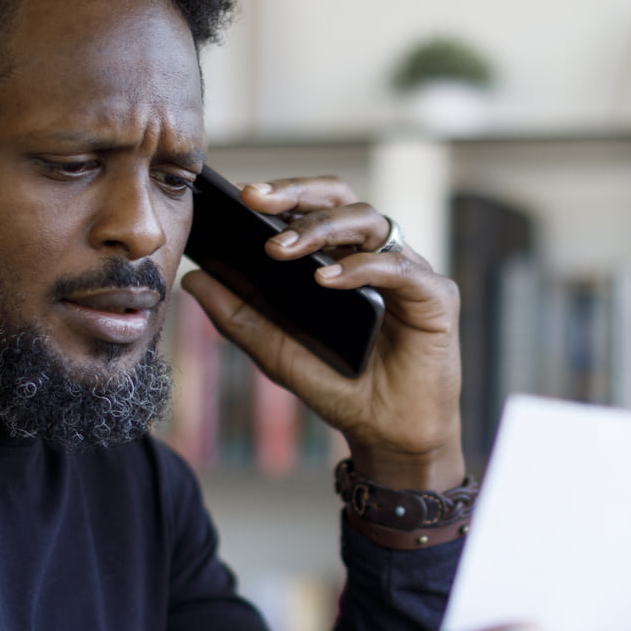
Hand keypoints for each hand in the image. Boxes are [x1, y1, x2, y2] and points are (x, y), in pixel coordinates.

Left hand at [178, 176, 464, 489]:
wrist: (388, 437)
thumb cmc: (342, 389)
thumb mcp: (277, 352)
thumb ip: (239, 316)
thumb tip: (193, 279)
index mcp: (346, 258)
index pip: (315, 206)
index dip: (282, 194)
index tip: (240, 195)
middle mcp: (380, 256)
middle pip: (343, 198)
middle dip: (297, 193)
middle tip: (255, 199)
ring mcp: (410, 273)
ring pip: (369, 221)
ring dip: (320, 228)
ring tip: (280, 248)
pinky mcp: (437, 296)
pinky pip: (399, 267)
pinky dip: (361, 268)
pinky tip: (327, 279)